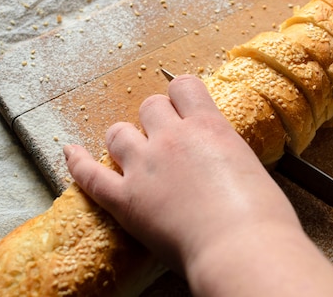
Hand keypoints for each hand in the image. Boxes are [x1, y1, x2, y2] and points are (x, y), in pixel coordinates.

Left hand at [65, 74, 332, 296]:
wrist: (242, 247)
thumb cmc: (261, 215)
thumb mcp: (250, 166)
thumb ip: (225, 153)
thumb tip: (221, 160)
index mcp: (208, 126)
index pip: (184, 86)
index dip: (181, 95)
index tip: (183, 105)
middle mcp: (172, 138)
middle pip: (149, 106)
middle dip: (156, 118)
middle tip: (166, 138)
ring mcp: (144, 167)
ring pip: (118, 133)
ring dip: (125, 138)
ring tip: (131, 150)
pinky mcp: (126, 200)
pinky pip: (90, 175)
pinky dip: (77, 162)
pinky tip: (70, 153)